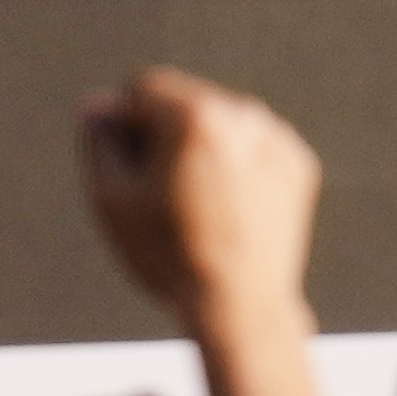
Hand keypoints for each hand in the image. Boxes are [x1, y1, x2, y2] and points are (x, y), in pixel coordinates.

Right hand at [79, 74, 326, 333]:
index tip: (134, 175)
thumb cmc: (167, 255)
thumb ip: (99, 141)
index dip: (126, 131)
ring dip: (202, 150)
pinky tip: (230, 212)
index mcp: (193, 114)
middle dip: (166, 135)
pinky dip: (237, 168)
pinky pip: (252, 148)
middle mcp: (242, 113)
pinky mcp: (297, 163)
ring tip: (199, 208)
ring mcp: (276, 137)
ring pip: (220, 124)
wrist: (240, 306)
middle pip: (184, 102)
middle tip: (164, 196)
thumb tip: (100, 104)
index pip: (142, 88)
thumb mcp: (111, 199)